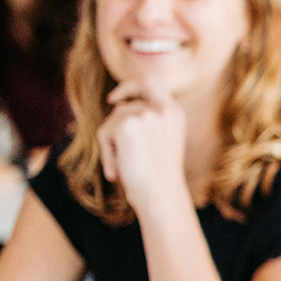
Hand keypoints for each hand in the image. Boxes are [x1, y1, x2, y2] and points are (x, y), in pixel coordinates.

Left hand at [98, 81, 188, 213]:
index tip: (119, 98)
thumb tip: (120, 108)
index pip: (156, 84)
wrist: (160, 195)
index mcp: (175, 115)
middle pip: (138, 85)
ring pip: (116, 116)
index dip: (136, 86)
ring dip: (112, 139)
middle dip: (123, 90)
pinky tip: (116, 169)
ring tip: (121, 164)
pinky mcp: (128, 124)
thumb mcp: (161, 143)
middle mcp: (164, 110)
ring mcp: (147, 114)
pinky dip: (106, 151)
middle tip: (111, 100)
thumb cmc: (158, 177)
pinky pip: (105, 130)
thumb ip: (151, 123)